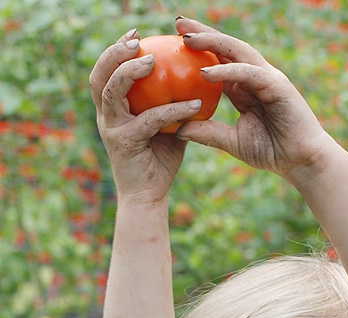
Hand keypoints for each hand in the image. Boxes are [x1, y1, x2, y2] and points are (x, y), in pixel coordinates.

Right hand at [89, 29, 201, 202]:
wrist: (149, 198)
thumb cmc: (159, 162)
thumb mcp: (166, 128)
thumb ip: (170, 105)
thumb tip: (193, 79)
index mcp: (111, 111)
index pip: (105, 73)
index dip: (115, 51)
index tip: (135, 34)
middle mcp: (105, 118)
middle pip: (99, 75)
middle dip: (115, 53)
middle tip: (137, 39)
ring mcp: (111, 130)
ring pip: (112, 92)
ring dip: (130, 72)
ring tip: (152, 60)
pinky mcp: (124, 144)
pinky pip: (149, 120)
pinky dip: (172, 110)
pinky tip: (194, 103)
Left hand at [175, 18, 334, 184]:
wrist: (302, 162)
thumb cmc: (273, 152)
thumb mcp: (233, 142)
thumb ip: (208, 133)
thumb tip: (177, 129)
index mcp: (245, 87)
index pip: (220, 60)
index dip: (200, 48)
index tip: (173, 40)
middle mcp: (256, 77)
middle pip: (227, 47)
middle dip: (203, 33)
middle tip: (178, 23)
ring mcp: (268, 78)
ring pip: (237, 51)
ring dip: (212, 42)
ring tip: (187, 38)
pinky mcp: (277, 86)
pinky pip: (248, 73)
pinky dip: (227, 70)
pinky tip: (206, 71)